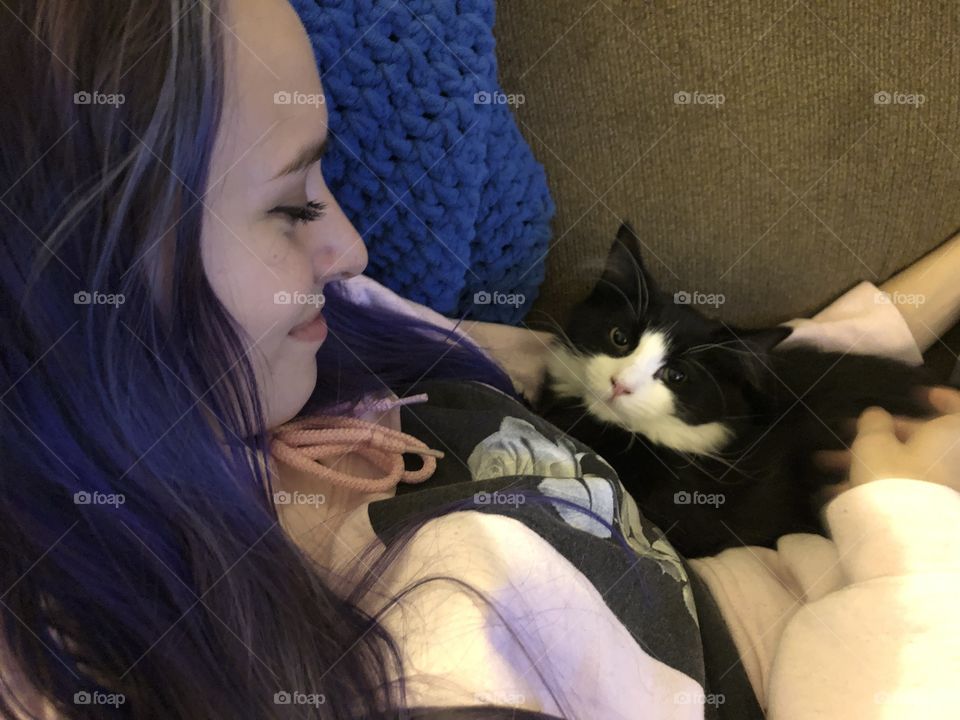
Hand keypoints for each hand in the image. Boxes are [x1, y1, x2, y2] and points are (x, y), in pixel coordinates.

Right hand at [814, 386, 959, 499]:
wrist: (904, 537)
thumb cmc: (892, 476)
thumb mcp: (873, 441)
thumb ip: (874, 422)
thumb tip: (877, 416)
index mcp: (950, 433)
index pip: (956, 407)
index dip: (942, 399)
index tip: (921, 394)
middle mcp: (953, 459)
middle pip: (922, 438)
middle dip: (880, 434)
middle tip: (846, 432)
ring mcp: (944, 485)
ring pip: (906, 464)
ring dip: (870, 460)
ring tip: (828, 465)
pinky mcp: (930, 508)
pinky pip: (905, 488)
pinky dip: (879, 484)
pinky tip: (841, 491)